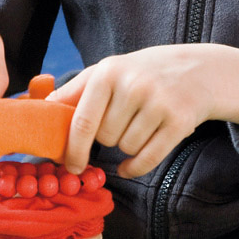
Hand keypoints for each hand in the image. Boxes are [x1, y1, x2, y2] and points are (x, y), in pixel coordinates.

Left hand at [48, 44, 238, 178]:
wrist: (197, 70)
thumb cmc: (142, 73)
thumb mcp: (109, 70)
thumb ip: (75, 90)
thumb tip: (41, 109)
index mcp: (108, 72)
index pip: (81, 122)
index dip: (72, 149)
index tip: (69, 165)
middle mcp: (133, 85)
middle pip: (105, 138)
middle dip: (108, 139)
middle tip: (121, 123)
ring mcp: (159, 103)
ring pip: (126, 148)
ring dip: (126, 147)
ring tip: (139, 126)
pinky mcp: (179, 121)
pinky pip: (147, 159)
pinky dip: (135, 168)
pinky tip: (129, 166)